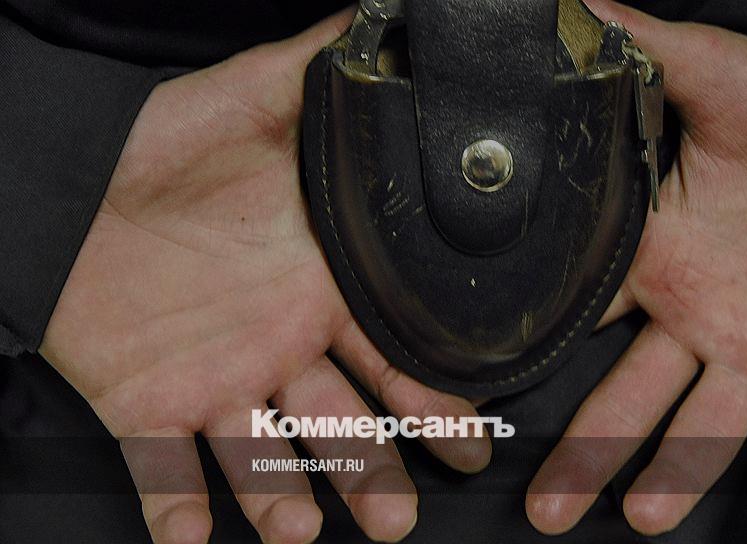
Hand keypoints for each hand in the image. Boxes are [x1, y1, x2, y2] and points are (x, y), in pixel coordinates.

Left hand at [39, 8, 490, 543]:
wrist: (67, 186)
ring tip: (301, 532)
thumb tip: (395, 27)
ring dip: (285, 499)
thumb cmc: (168, 146)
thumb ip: (328, 75)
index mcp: (324, 290)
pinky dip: (176, 508)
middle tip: (399, 518)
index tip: (470, 438)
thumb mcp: (257, 101)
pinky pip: (164, 468)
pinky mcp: (148, 407)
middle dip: (374, 472)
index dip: (433, 398)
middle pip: (342, 425)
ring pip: (265, 457)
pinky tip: (191, 538)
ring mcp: (219, 383)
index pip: (394, 353)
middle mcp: (283, 347)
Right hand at [527, 2, 746, 541]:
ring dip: (675, 471)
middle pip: (629, 394)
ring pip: (704, 422)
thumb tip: (572, 9)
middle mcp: (694, 313)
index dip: (534, 354)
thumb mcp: (717, 75)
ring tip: (638, 518)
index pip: (582, 312)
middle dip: (587, 452)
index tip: (486, 399)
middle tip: (542, 508)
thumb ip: (645, 51)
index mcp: (657, 255)